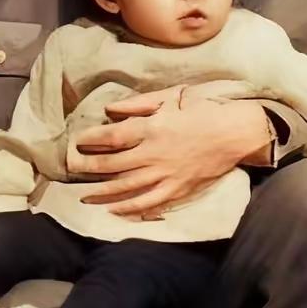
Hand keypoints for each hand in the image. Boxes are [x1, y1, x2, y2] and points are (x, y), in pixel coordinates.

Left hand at [67, 92, 269, 218]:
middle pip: (113, 165)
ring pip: (126, 187)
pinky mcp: (177, 190)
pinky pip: (148, 203)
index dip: (91, 140)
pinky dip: (129, 209)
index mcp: (152, 128)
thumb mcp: (171, 97)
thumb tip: (111, 109)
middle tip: (72, 167)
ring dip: (102, 192)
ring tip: (84, 195)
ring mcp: (165, 175)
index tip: (77, 141)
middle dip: (89, 166)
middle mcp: (154, 154)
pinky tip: (114, 210)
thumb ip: (139, 104)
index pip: (112, 137)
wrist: (234, 132)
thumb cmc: (203, 110)